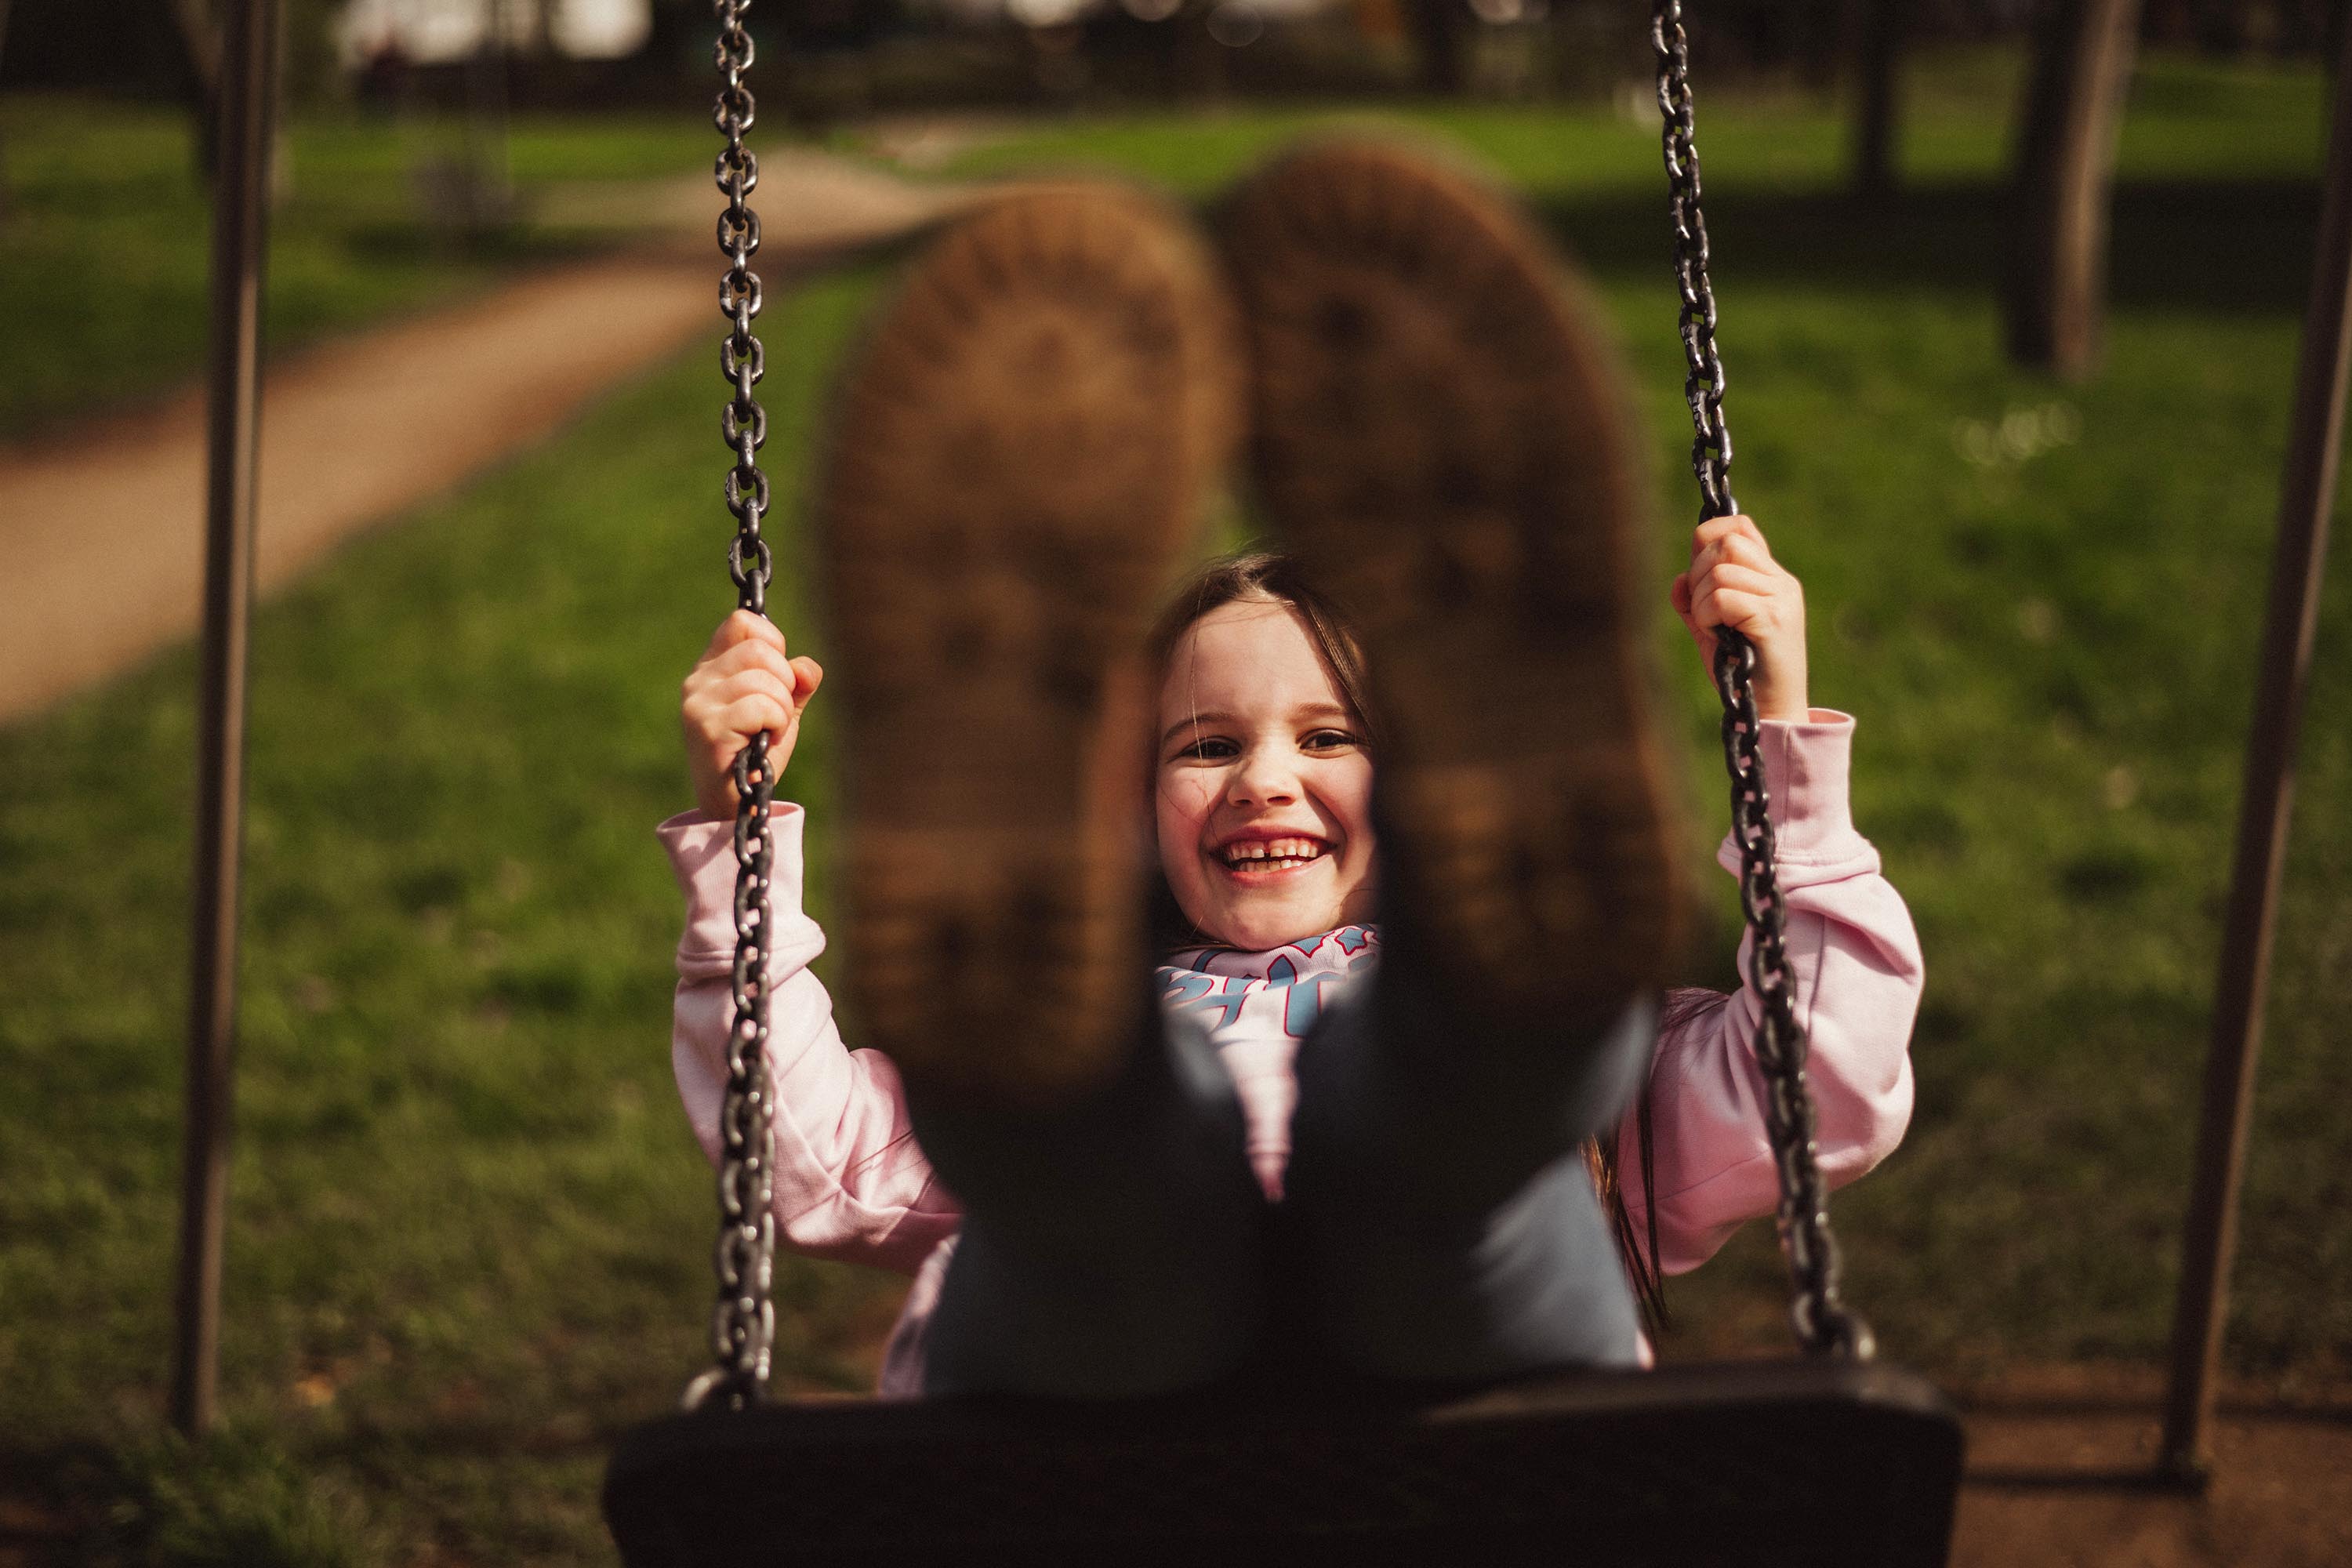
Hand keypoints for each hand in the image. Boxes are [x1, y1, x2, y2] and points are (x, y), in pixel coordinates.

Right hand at [681, 610, 824, 818]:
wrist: (738, 805)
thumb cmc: (757, 754)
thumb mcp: (781, 710)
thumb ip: (796, 683)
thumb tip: (807, 668)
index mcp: (711, 668)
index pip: (742, 623)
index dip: (772, 643)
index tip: (778, 676)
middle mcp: (698, 680)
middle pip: (759, 650)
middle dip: (783, 682)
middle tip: (776, 713)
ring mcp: (699, 704)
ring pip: (763, 678)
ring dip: (781, 708)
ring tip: (768, 731)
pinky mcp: (708, 728)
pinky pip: (761, 706)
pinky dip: (775, 723)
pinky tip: (763, 741)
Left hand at [1669, 513, 1810, 722]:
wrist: (1772, 712)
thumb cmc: (1742, 673)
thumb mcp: (1713, 631)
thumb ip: (1695, 603)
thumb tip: (1679, 579)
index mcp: (1770, 578)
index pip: (1740, 527)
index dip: (1708, 538)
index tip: (1696, 572)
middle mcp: (1781, 582)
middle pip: (1726, 543)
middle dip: (1698, 574)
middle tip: (1702, 612)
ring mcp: (1781, 598)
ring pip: (1721, 570)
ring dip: (1701, 601)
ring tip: (1711, 628)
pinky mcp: (1774, 619)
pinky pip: (1723, 597)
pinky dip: (1707, 616)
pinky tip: (1716, 636)